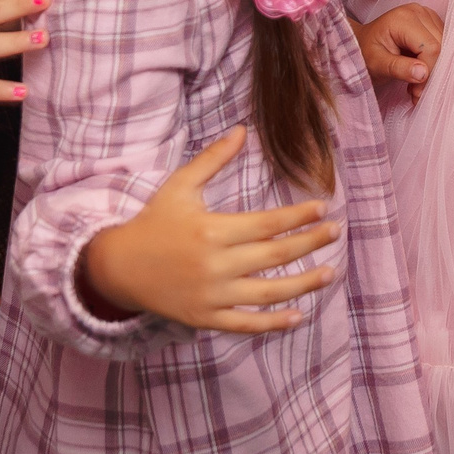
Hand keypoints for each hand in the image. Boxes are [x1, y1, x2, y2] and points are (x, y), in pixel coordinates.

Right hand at [80, 127, 340, 332]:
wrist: (118, 267)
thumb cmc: (153, 222)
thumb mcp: (180, 186)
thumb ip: (212, 160)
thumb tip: (242, 130)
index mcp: (212, 230)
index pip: (267, 224)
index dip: (297, 217)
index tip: (322, 208)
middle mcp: (215, 265)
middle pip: (274, 256)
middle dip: (309, 243)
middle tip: (335, 232)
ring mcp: (211, 295)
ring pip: (266, 293)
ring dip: (303, 284)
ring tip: (329, 273)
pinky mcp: (205, 318)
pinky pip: (245, 324)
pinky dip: (272, 323)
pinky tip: (297, 315)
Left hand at [350, 4, 442, 104]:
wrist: (360, 45)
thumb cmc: (364, 54)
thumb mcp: (377, 65)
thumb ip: (398, 68)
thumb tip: (423, 73)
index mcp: (403, 18)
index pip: (431, 48)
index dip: (428, 72)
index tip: (415, 92)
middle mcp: (417, 11)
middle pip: (441, 46)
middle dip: (431, 73)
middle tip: (415, 92)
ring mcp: (426, 14)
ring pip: (445, 47)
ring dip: (433, 70)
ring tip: (415, 83)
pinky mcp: (430, 21)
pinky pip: (443, 44)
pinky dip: (434, 62)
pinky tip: (419, 71)